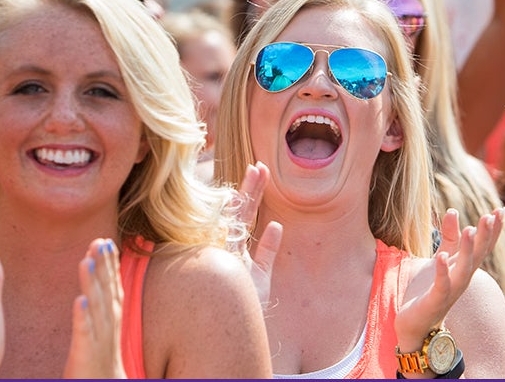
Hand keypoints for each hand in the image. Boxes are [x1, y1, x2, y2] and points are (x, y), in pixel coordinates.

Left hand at [64, 238, 125, 377]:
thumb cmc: (102, 361)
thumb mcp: (104, 331)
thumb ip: (101, 309)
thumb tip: (96, 292)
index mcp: (112, 318)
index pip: (112, 287)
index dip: (110, 265)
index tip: (106, 242)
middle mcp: (109, 325)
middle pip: (107, 290)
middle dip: (104, 265)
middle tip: (100, 241)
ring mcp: (99, 339)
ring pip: (96, 306)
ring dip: (92, 283)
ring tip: (86, 261)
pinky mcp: (86, 354)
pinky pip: (84, 333)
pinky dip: (83, 317)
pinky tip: (79, 301)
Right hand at [232, 162, 280, 307]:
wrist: (238, 338)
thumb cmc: (247, 306)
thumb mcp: (260, 275)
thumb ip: (267, 250)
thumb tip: (276, 225)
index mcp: (231, 250)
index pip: (238, 216)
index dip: (248, 192)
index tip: (258, 169)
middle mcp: (228, 254)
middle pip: (238, 214)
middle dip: (249, 189)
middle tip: (259, 166)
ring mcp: (231, 264)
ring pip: (237, 224)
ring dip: (249, 198)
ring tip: (259, 173)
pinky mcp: (241, 281)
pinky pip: (253, 258)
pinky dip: (266, 244)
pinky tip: (275, 225)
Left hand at [396, 209, 501, 347]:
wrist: (415, 324)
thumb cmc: (429, 290)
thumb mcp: (440, 258)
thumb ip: (449, 237)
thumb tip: (453, 210)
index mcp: (464, 268)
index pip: (483, 247)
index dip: (492, 230)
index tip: (500, 209)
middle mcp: (462, 279)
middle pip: (478, 256)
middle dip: (485, 237)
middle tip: (491, 216)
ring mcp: (450, 291)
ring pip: (464, 270)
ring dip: (468, 250)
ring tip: (470, 229)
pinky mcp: (435, 301)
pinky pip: (441, 286)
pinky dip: (443, 271)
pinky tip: (441, 256)